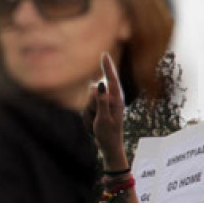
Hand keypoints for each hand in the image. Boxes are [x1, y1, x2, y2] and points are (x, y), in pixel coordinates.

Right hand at [88, 52, 126, 167]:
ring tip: (96, 125)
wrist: (109, 148)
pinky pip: (86, 109)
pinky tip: (94, 126)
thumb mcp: (104, 119)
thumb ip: (101, 101)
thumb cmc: (108, 135)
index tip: (104, 54)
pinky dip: (88, 118)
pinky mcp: (99, 110)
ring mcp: (105, 105)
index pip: (111, 79)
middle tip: (97, 120)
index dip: (107, 66)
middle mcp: (111, 100)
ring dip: (89, 114)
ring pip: (88, 100)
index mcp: (116, 101)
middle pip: (93, 92)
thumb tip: (101, 84)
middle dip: (90, 105)